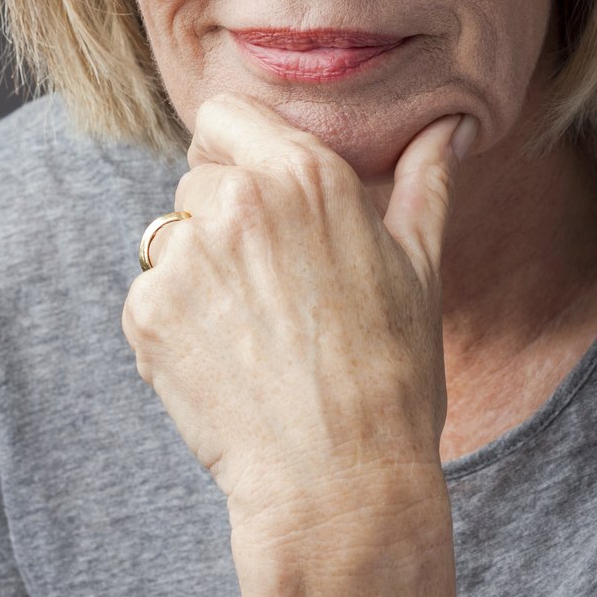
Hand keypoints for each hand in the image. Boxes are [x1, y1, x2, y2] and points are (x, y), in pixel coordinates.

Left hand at [122, 93, 469, 539]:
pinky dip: (175, 324)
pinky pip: (149, 294)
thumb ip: (426, 181)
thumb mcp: (421, 265)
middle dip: (222, 218)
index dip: (237, 151)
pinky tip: (227, 361)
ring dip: (197, 270)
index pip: (227, 115)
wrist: (338, 480)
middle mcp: (240, 201)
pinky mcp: (148, 312)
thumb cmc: (393, 371)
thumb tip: (448, 125)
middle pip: (198, 177)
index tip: (261, 196)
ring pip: (169, 236)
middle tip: (272, 286)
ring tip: (253, 330)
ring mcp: (187, 256)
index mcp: (308, 174)